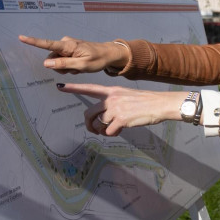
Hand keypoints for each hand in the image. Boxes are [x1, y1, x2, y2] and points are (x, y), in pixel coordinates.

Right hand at [19, 35, 128, 73]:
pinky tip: (80, 65)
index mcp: (68, 46)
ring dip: (67, 68)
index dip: (33, 42)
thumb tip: (47, 63)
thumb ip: (64, 64)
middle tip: (76, 69)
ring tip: (80, 66)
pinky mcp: (70, 50)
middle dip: (60, 67)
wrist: (109, 54)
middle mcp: (65, 44)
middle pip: (52, 60)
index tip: (21, 37)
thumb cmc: (98, 59)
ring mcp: (68, 47)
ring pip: (57, 62)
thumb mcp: (82, 65)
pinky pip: (64, 61)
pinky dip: (70, 66)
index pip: (47, 44)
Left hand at [56, 82, 183, 135]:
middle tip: (94, 129)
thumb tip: (107, 118)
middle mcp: (111, 99)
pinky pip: (109, 131)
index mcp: (112, 91)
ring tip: (115, 129)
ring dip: (104, 130)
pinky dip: (113, 133)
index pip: (89, 88)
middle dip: (89, 124)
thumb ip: (115, 103)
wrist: (160, 104)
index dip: (74, 88)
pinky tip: (121, 129)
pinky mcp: (120, 119)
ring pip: (99, 124)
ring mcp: (115, 109)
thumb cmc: (147, 102)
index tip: (60, 86)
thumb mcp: (128, 96)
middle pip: (89, 113)